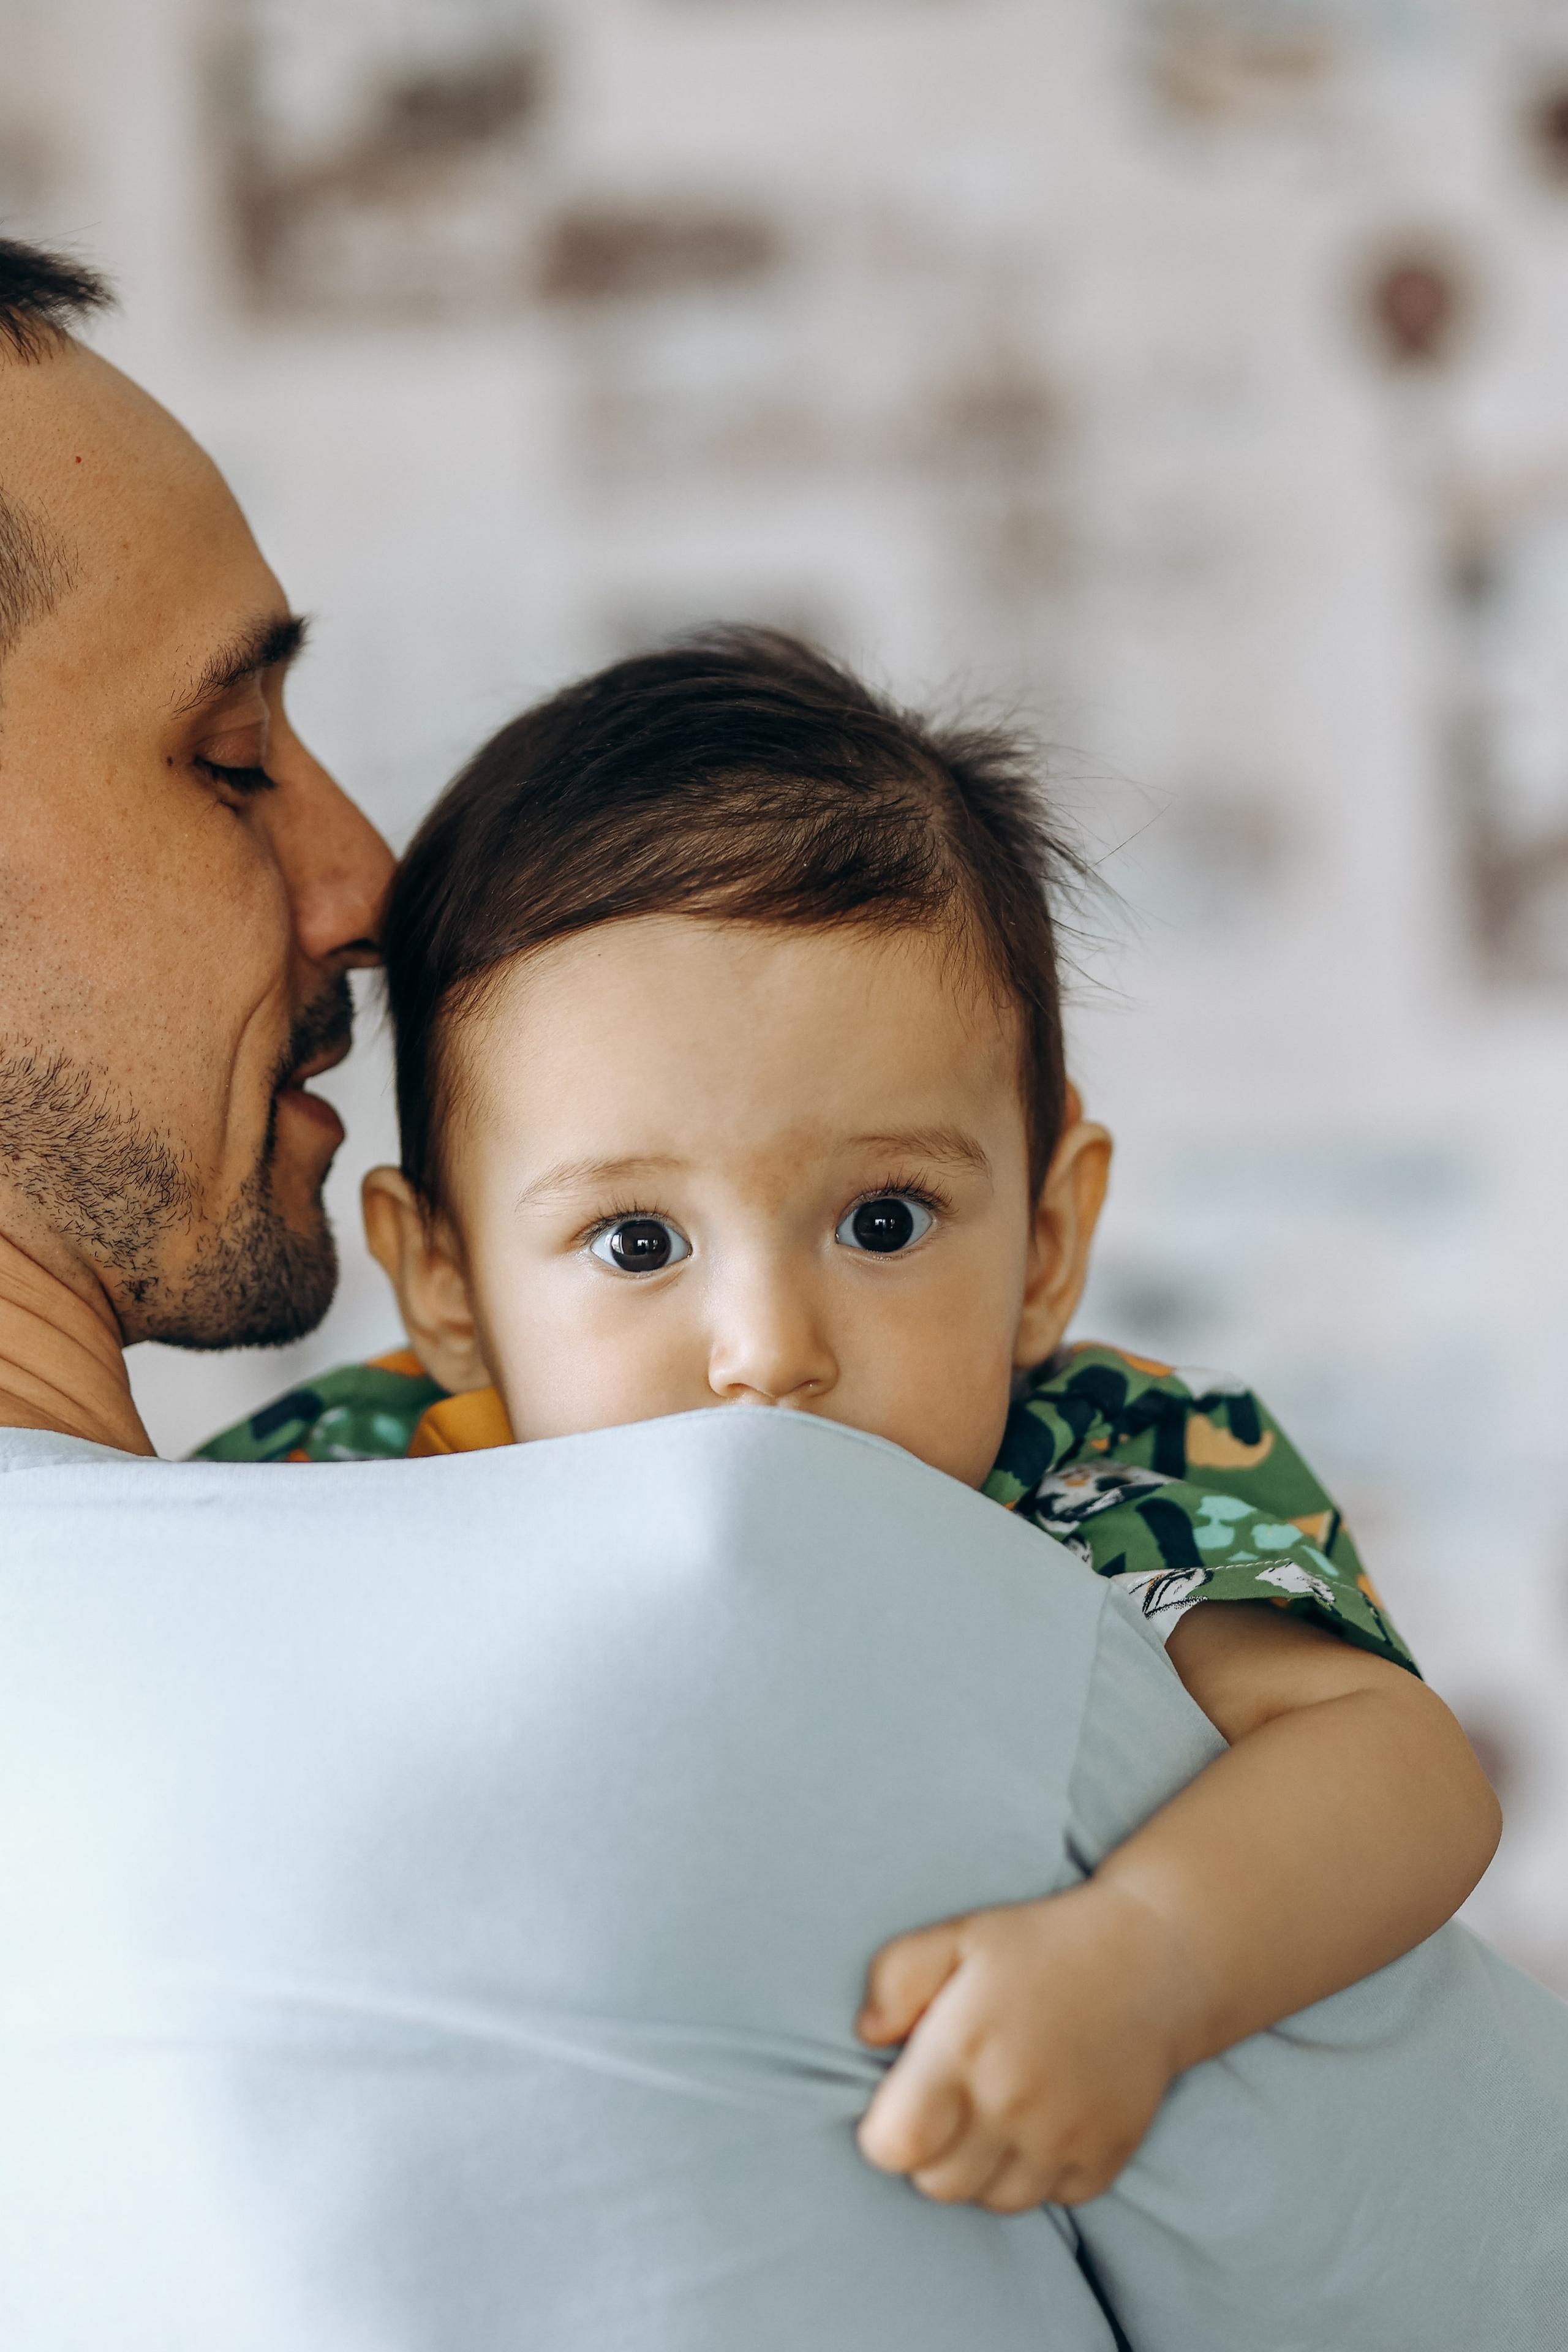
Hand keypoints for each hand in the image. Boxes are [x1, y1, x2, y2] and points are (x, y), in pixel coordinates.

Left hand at [855, 1880, 1195, 2210]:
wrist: (1150, 1961)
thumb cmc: (1039, 1946)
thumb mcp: (957, 1936)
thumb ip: (894, 1980)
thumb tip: (867, 2035)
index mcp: (965, 2051)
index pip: (895, 2147)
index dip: (885, 2133)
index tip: (901, 2103)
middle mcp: (1014, 2105)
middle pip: (937, 2183)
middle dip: (931, 2151)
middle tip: (950, 2101)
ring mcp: (1064, 2139)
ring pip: (992, 2200)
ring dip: (982, 2167)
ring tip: (994, 2111)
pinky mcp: (1104, 2160)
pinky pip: (1050, 2199)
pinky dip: (1039, 2173)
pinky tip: (1041, 2122)